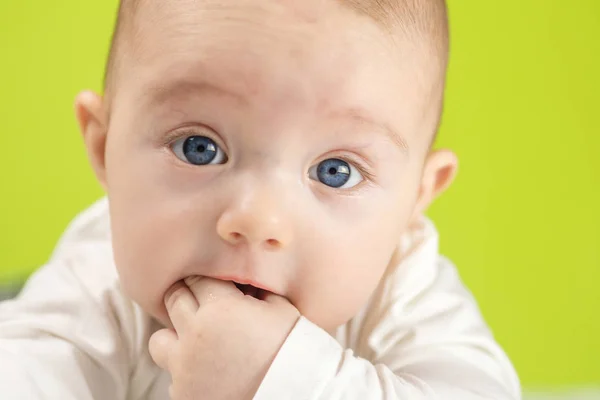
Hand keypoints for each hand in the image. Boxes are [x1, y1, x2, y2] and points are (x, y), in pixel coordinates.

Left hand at [149, 277, 299, 399]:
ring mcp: (184, 367)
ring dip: (175, 336)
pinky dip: (186, 370)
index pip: (197, 278)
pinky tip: (209, 371)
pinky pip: (172, 376)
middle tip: (204, 303)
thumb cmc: (294, 352)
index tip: (216, 285)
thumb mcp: (283, 311)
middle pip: (173, 299)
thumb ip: (258, 291)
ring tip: (198, 342)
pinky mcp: (183, 394)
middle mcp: (195, 334)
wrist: (294, 394)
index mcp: (220, 308)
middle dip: (188, 296)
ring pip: (160, 340)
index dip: (207, 279)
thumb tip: (247, 284)